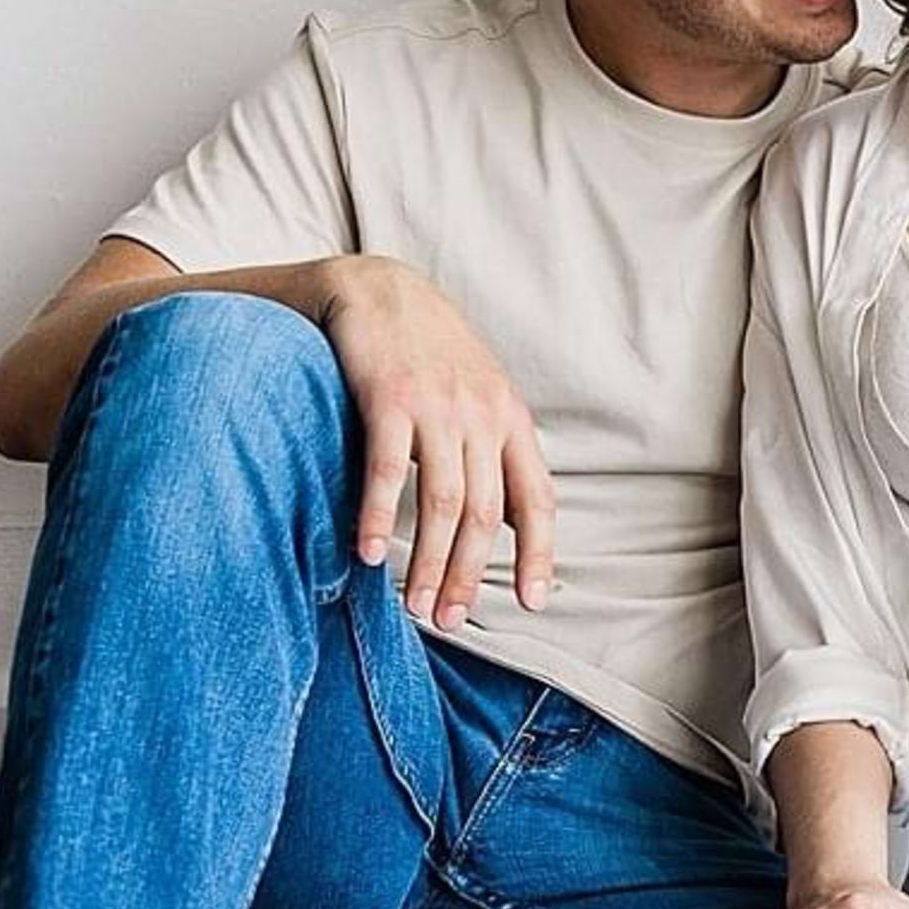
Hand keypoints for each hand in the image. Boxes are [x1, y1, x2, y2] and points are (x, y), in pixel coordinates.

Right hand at [318, 256, 557, 627]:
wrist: (378, 288)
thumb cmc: (428, 352)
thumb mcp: (479, 394)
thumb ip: (494, 450)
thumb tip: (504, 522)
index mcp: (510, 420)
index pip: (536, 499)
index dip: (539, 553)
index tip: (532, 603)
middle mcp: (482, 415)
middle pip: (485, 514)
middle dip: (469, 575)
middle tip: (449, 620)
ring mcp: (437, 406)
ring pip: (442, 502)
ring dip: (429, 562)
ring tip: (415, 605)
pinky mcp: (389, 396)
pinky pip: (387, 469)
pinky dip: (380, 515)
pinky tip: (369, 553)